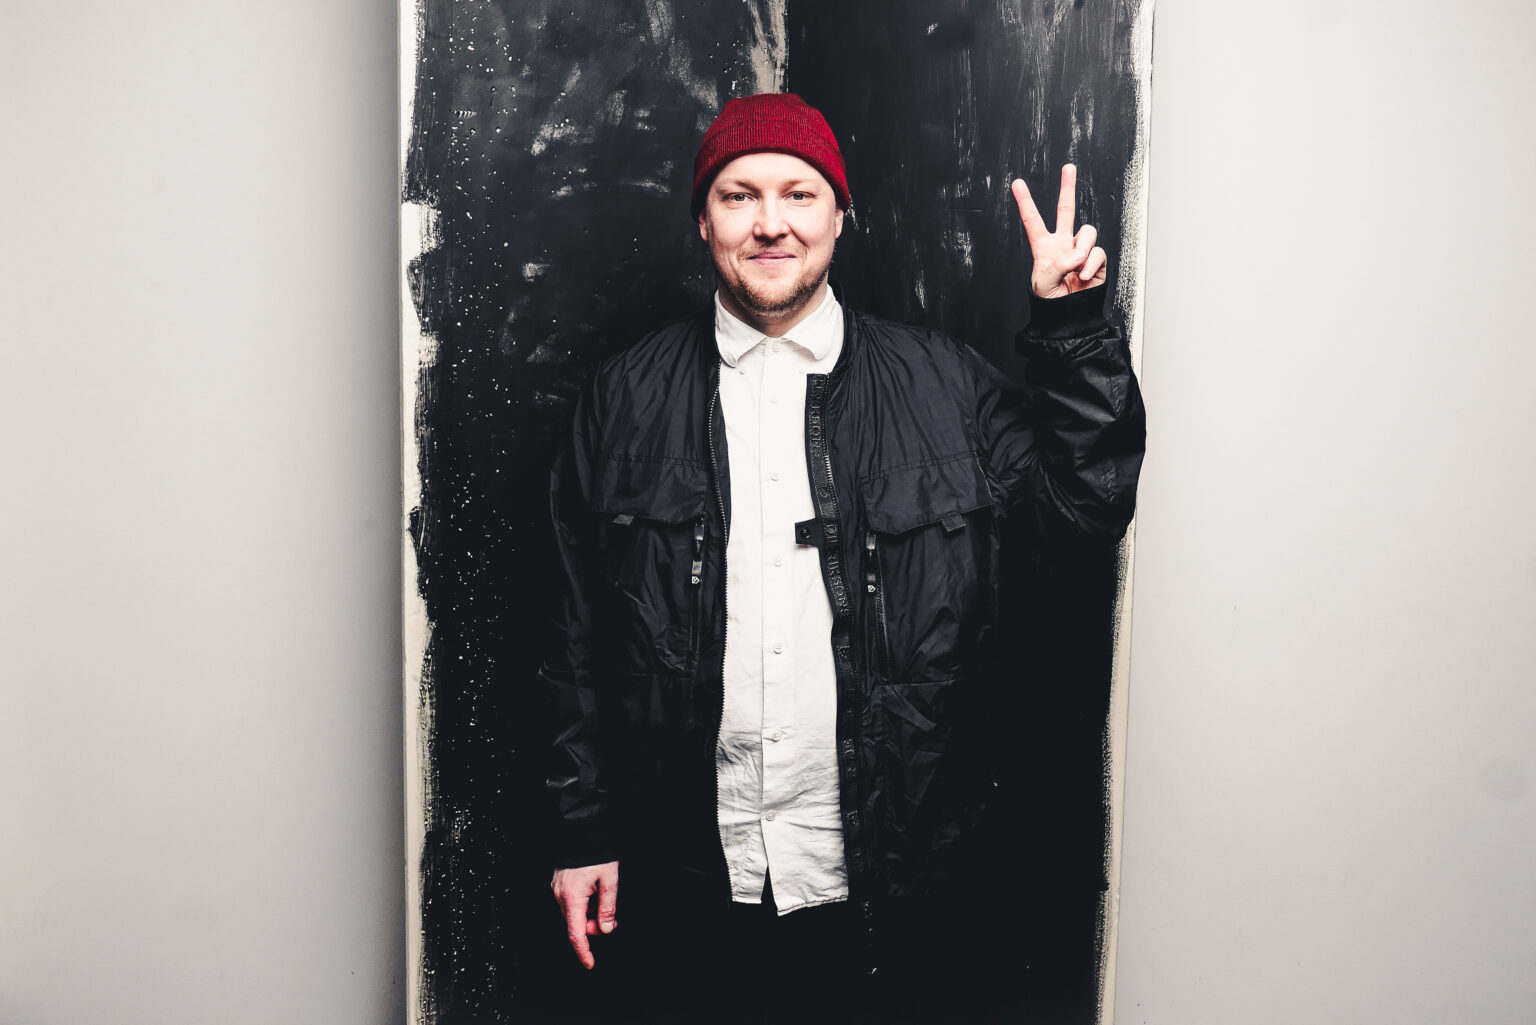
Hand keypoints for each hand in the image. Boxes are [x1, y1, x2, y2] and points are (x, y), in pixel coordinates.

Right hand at [551, 860, 618, 969]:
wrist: (582, 830)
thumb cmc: (596, 852)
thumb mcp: (609, 881)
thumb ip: (607, 908)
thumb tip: (605, 929)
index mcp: (571, 898)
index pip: (576, 934)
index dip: (583, 952)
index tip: (590, 964)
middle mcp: (560, 895)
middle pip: (576, 924)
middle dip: (593, 927)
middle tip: (611, 919)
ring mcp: (557, 889)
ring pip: (574, 913)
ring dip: (589, 914)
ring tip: (604, 898)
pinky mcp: (559, 883)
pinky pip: (571, 902)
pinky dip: (584, 904)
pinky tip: (594, 893)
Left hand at [1011, 164, 1107, 297]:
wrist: (1069, 315)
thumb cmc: (1051, 300)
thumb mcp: (1043, 284)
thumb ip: (1056, 266)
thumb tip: (1077, 254)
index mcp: (1044, 247)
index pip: (1033, 221)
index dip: (1025, 202)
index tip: (1017, 183)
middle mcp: (1063, 243)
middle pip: (1066, 210)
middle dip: (1067, 187)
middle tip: (1068, 167)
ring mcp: (1080, 250)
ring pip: (1087, 232)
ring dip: (1083, 248)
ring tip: (1076, 267)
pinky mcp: (1096, 259)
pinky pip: (1097, 252)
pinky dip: (1091, 265)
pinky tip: (1083, 277)